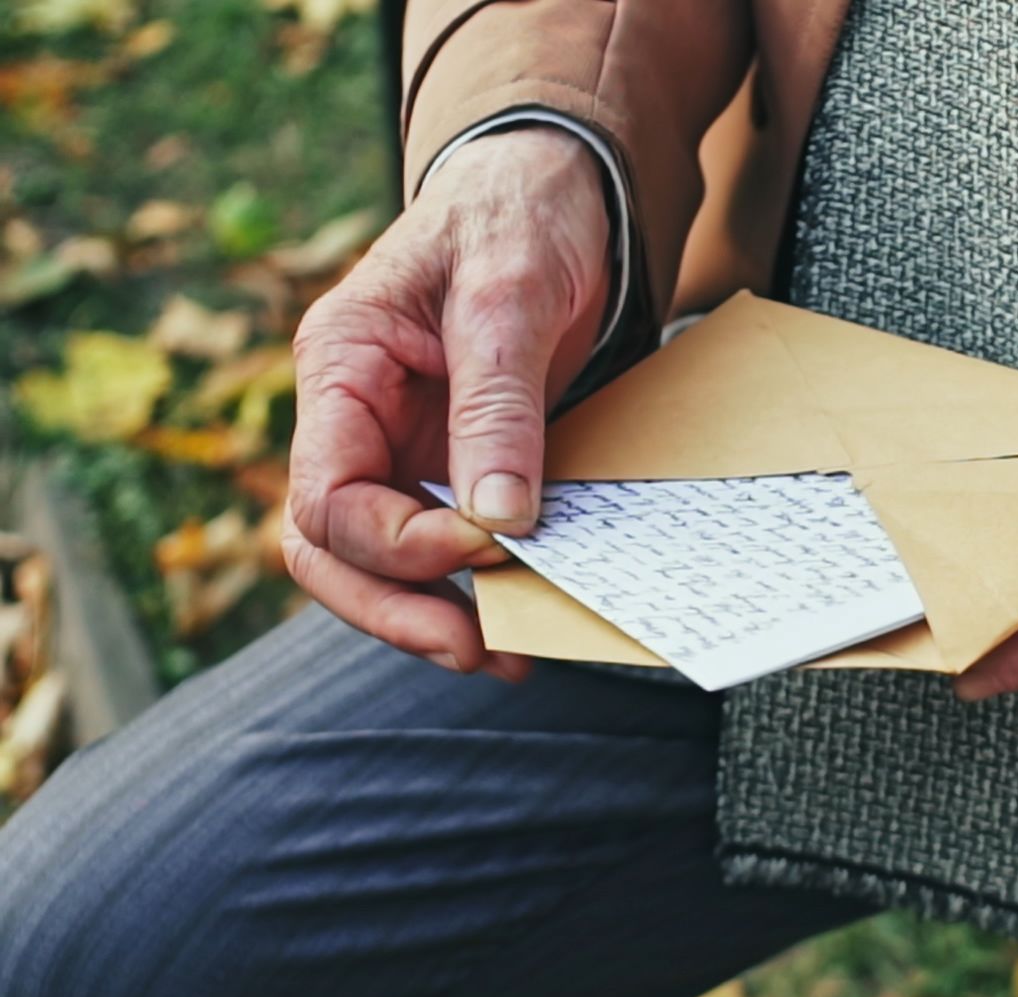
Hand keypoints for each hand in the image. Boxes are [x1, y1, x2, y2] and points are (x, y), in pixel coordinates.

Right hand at [286, 127, 610, 676]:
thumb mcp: (511, 293)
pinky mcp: (449, 460)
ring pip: (373, 562)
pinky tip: (515, 623)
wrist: (556, 187)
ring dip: (427, 616)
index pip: (328, 494)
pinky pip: (436, 542)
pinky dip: (467, 587)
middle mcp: (354, 416)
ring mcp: (398, 443)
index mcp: (340, 367)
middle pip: (329, 549)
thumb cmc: (520, 216)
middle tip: (474, 650)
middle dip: (395, 608)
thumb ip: (498, 405)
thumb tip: (498, 521)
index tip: (491, 543)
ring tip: (500, 657)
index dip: (399, 541)